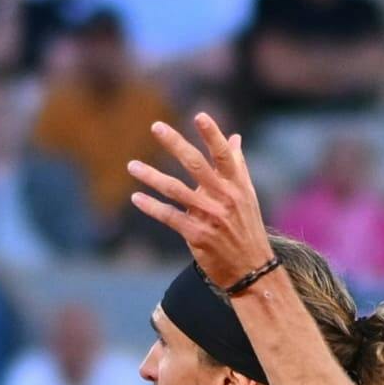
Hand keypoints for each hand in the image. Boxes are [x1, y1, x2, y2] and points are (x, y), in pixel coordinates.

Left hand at [125, 113, 273, 290]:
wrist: (251, 269)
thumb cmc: (246, 227)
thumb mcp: (246, 195)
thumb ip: (237, 165)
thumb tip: (235, 137)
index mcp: (237, 184)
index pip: (224, 154)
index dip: (212, 134)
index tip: (199, 116)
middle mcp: (225, 197)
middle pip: (196, 164)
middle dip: (175, 143)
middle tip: (156, 126)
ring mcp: (210, 216)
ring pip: (175, 190)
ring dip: (151, 176)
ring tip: (131, 165)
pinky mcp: (197, 235)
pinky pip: (169, 216)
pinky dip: (151, 207)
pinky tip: (136, 198)